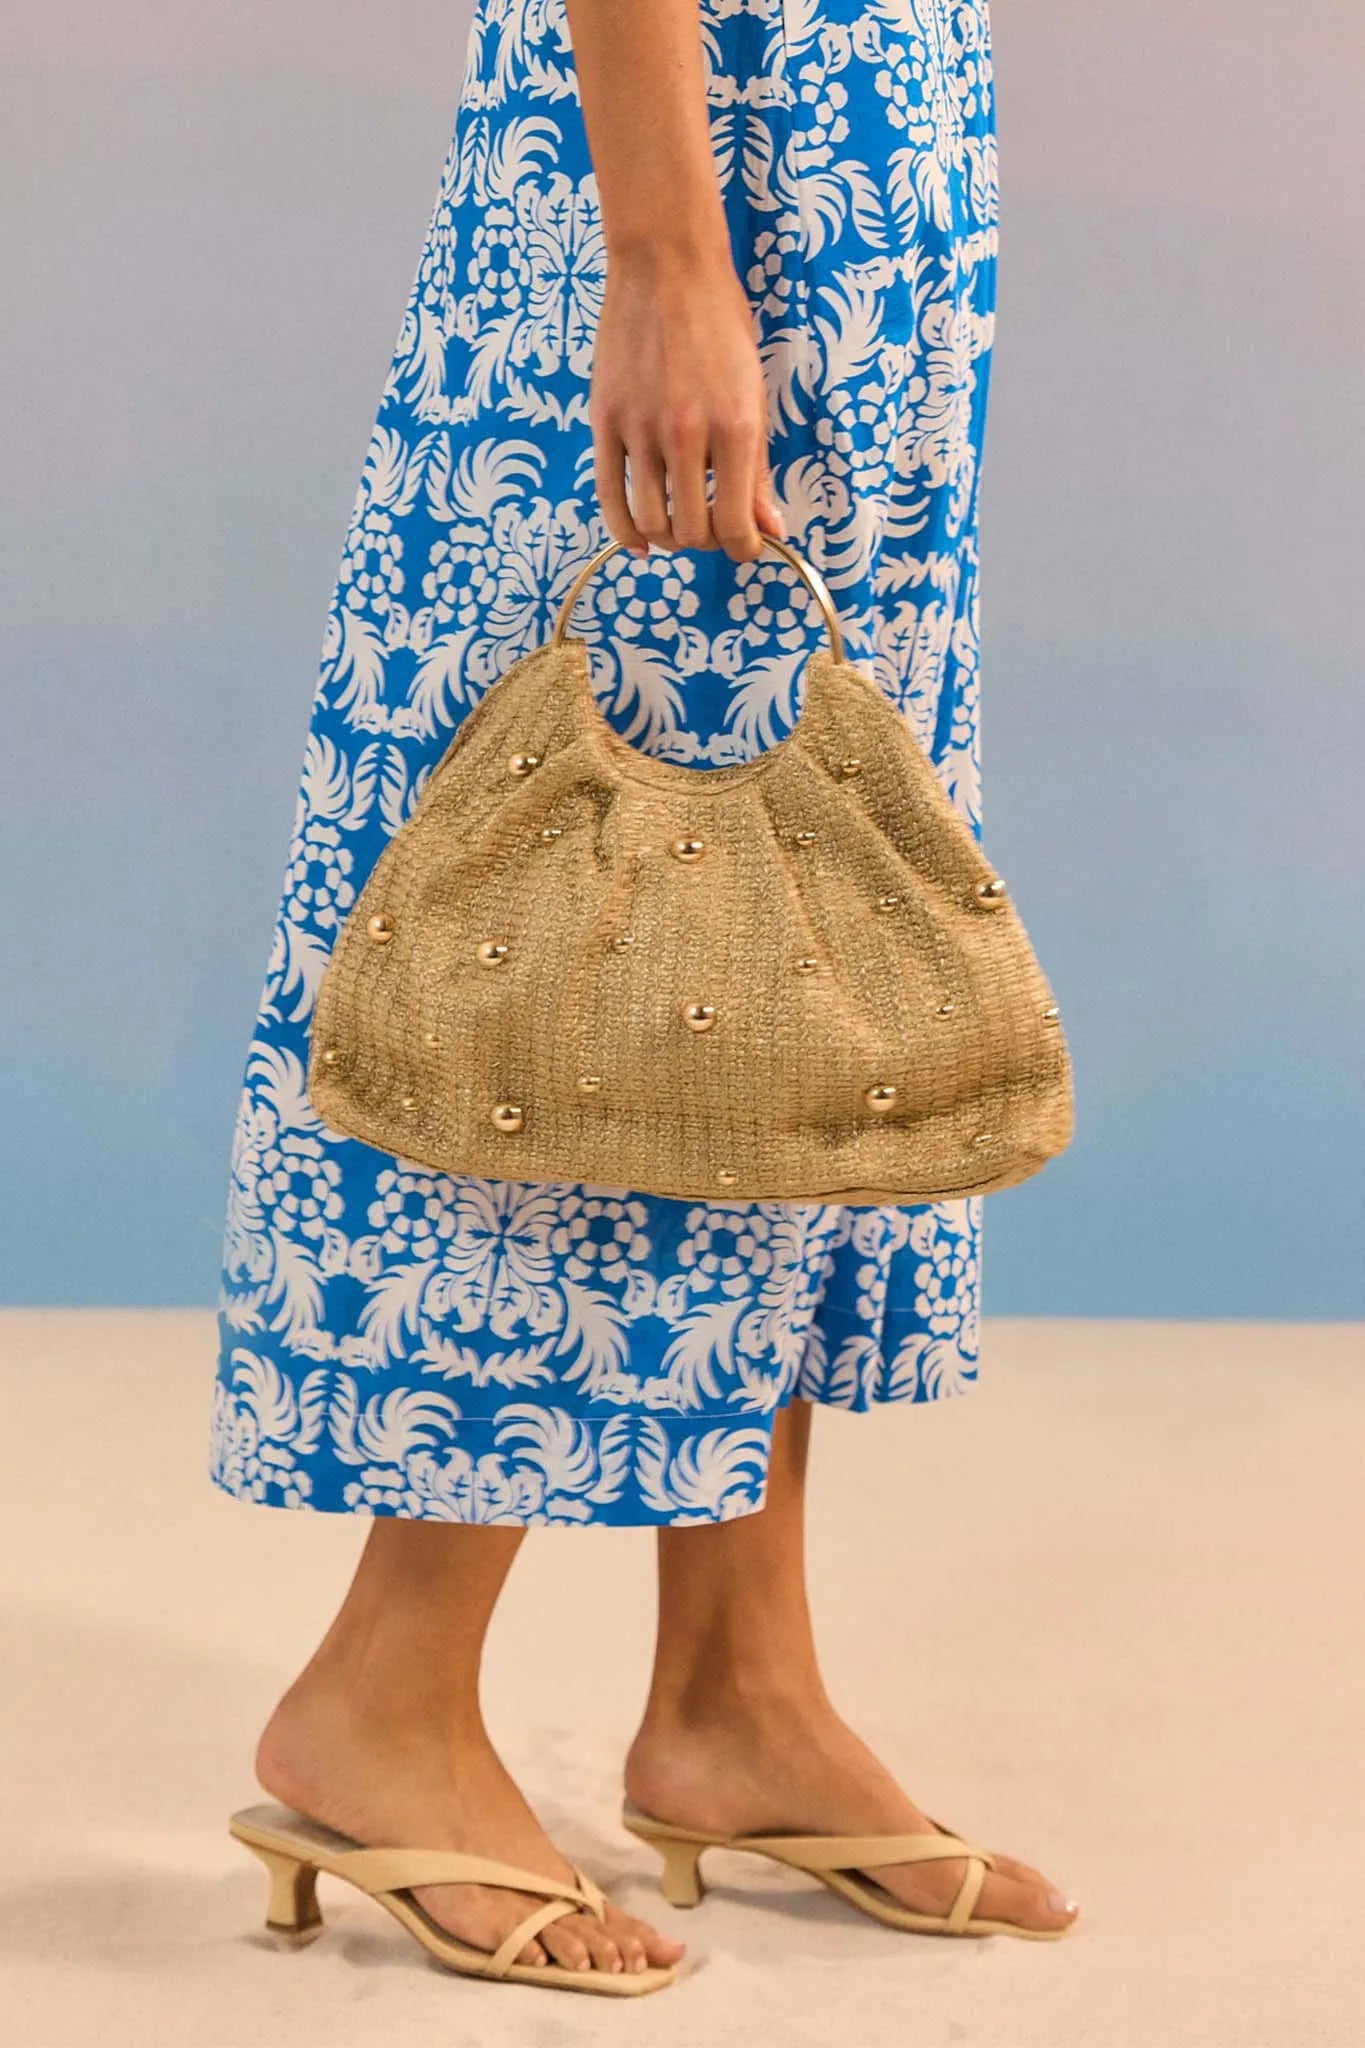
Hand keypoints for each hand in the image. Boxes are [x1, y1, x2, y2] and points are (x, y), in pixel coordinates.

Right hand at [589, 246, 786, 562]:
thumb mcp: (753, 395)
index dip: (743, 548)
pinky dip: (625, 531)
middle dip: (706, 542)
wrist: (667, 267)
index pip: (734, 524)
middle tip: (712, 527)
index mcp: (735, 428)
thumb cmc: (720, 326)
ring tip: (679, 528)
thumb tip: (770, 530)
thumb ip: (758, 469)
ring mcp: (640, 429)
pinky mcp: (605, 421)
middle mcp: (686, 434)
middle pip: (691, 532)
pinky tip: (640, 543)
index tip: (746, 545)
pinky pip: (609, 496)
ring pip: (650, 522)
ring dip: (668, 538)